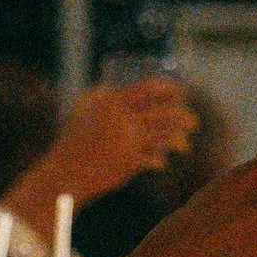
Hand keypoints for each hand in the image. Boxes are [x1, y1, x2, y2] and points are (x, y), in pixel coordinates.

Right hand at [16, 76, 199, 215]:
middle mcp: (122, 118)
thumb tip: (115, 85)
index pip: (150, 89)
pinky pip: (153, 159)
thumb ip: (100, 94)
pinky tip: (160, 163)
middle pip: (165, 112)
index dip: (171, 89)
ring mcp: (127, 140)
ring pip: (165, 135)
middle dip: (185, 117)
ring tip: (185, 145)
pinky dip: (159, 161)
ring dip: (180, 140)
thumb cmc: (73, 138)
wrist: (63, 172)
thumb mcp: (83, 108)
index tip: (182, 93)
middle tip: (193, 122)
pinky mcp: (128, 162)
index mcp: (112, 101)